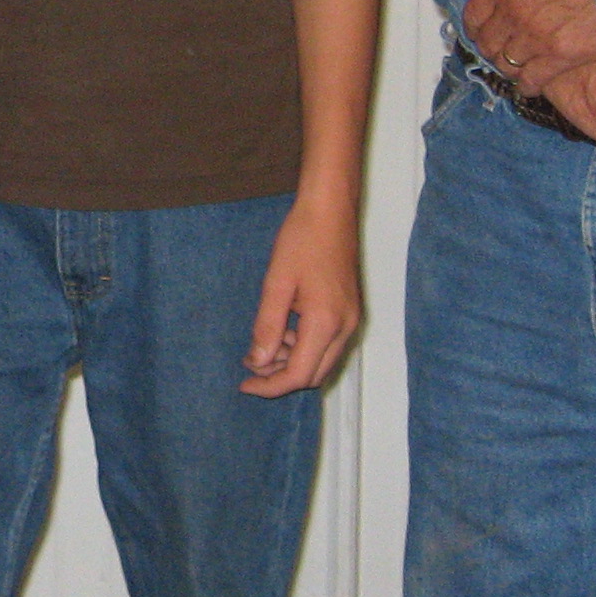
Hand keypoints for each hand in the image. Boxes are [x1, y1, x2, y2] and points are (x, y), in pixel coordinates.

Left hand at [241, 198, 360, 395]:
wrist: (330, 211)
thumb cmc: (301, 240)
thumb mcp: (277, 284)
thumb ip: (267, 326)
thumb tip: (258, 363)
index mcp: (326, 322)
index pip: (299, 374)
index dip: (270, 385)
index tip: (244, 384)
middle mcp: (346, 327)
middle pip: (314, 375)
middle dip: (281, 378)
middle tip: (250, 365)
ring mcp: (351, 320)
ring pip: (322, 362)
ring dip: (292, 362)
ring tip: (263, 345)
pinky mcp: (350, 311)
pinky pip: (328, 345)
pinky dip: (304, 348)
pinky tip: (283, 331)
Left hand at [463, 0, 595, 91]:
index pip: (473, 15)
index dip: (475, 26)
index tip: (481, 30)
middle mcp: (514, 15)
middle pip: (487, 43)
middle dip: (491, 47)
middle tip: (501, 49)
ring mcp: (536, 38)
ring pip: (506, 64)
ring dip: (508, 66)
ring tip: (517, 65)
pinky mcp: (560, 57)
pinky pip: (532, 80)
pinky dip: (527, 85)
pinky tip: (531, 85)